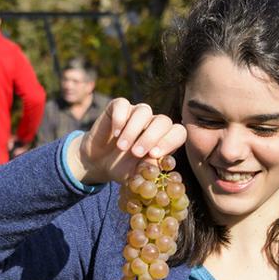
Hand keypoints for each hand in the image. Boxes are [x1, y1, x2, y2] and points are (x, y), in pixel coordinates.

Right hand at [68, 98, 186, 185]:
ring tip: (122, 147)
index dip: (170, 142)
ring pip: (144, 111)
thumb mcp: (137, 175)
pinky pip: (123, 104)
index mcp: (164, 138)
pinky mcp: (118, 107)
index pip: (179, 133)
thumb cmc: (124, 168)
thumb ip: (148, 171)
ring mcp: (137, 113)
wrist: (99, 162)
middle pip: (163, 121)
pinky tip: (115, 133)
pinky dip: (119, 118)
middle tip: (136, 153)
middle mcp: (153, 123)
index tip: (154, 155)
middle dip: (150, 138)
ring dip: (133, 130)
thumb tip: (157, 169)